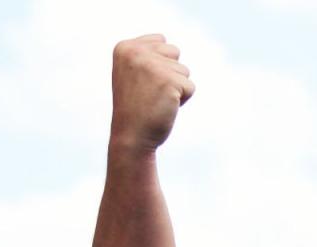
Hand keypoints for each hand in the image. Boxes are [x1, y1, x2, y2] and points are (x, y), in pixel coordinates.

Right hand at [110, 34, 194, 150]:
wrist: (131, 136)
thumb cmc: (136, 107)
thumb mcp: (133, 73)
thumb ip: (147, 55)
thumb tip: (171, 48)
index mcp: (124, 47)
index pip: (161, 41)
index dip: (160, 64)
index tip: (143, 81)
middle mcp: (136, 52)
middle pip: (175, 53)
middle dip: (171, 73)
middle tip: (152, 92)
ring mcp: (153, 66)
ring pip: (185, 70)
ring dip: (177, 88)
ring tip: (157, 100)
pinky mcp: (169, 82)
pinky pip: (191, 87)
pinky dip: (183, 100)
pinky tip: (165, 107)